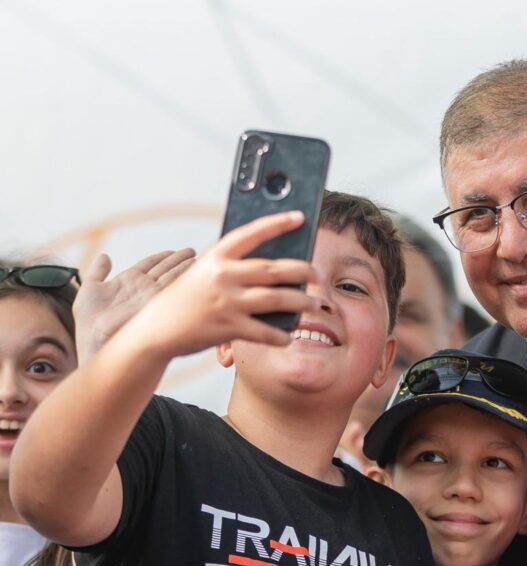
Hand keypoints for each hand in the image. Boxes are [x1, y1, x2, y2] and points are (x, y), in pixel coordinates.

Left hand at [73, 248, 196, 359]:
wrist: (95, 340)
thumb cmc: (88, 322)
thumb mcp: (89, 289)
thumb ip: (97, 271)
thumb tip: (105, 256)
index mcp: (129, 281)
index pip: (150, 264)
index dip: (162, 257)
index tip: (173, 251)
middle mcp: (143, 287)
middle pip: (165, 268)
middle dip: (179, 260)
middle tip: (192, 251)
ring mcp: (152, 294)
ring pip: (172, 275)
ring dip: (185, 266)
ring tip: (198, 259)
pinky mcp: (158, 302)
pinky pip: (173, 286)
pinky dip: (184, 277)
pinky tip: (194, 270)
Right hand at [116, 211, 319, 360]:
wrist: (155, 330)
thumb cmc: (184, 300)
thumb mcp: (202, 275)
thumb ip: (231, 268)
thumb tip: (274, 269)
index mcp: (215, 257)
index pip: (251, 234)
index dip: (277, 223)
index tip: (300, 217)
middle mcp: (222, 276)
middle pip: (274, 269)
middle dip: (302, 271)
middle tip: (320, 274)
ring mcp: (226, 302)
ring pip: (276, 299)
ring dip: (301, 302)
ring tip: (314, 304)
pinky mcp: (228, 327)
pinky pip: (265, 331)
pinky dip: (281, 334)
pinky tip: (289, 334)